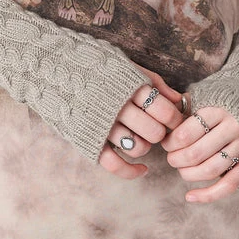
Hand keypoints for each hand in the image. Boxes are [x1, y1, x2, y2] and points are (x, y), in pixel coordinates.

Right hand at [98, 64, 184, 179]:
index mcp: (129, 86)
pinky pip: (115, 165)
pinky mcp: (89, 140)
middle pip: (154, 132)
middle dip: (160, 133)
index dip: (174, 119)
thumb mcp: (128, 67)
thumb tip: (179, 100)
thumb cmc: (99, 69)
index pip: (165, 111)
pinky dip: (132, 171)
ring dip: (145, 146)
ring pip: (138, 148)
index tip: (172, 119)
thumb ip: (155, 82)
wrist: (58, 71)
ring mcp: (102, 125)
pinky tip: (142, 169)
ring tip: (141, 137)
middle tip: (155, 127)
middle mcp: (117, 106)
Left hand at [161, 105, 238, 201]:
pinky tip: (189, 196)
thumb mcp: (205, 95)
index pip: (185, 134)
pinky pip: (228, 185)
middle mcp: (233, 129)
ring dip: (188, 174)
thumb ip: (185, 105)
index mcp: (218, 110)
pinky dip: (208, 195)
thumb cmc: (223, 101)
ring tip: (180, 169)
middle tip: (171, 157)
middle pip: (196, 154)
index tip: (165, 143)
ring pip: (210, 170)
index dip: (170, 143)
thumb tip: (162, 116)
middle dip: (176, 160)